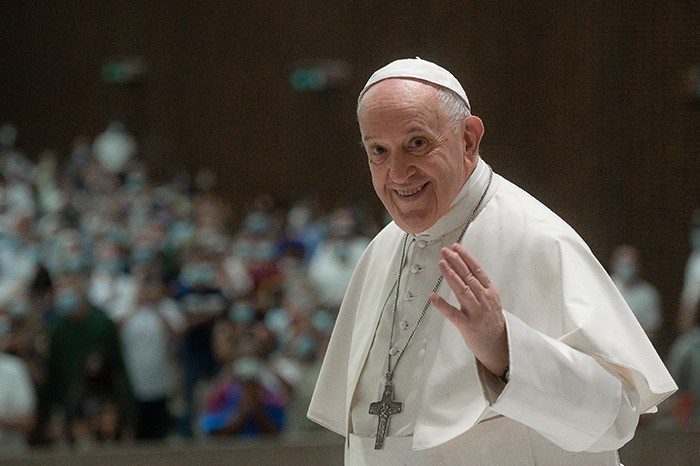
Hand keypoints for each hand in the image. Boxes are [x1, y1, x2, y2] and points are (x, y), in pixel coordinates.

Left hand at [429, 243, 508, 377]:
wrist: (501, 346)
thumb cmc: (493, 323)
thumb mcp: (491, 301)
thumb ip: (480, 287)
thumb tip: (465, 269)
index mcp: (490, 293)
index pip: (478, 270)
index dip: (466, 257)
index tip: (457, 247)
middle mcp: (484, 300)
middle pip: (469, 276)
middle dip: (456, 262)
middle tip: (445, 251)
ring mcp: (476, 313)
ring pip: (462, 290)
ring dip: (451, 276)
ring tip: (442, 264)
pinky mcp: (468, 326)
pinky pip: (453, 314)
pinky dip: (442, 305)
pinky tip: (433, 297)